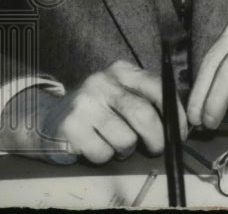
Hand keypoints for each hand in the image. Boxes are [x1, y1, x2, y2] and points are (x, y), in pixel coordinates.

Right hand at [0, 60, 184, 164]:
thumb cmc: (97, 109)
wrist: (47, 118)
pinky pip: (104, 153)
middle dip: (157, 138)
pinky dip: (106, 157)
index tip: (180, 133)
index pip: (158, 88)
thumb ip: (147, 100)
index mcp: (121, 71)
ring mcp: (84, 104)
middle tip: (157, 149)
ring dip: (126, 150)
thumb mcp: (121, 93)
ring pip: (125, 139)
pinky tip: (96, 146)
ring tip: (117, 144)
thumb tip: (179, 125)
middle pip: (143, 114)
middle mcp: (102, 82)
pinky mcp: (70, 128)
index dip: (175, 114)